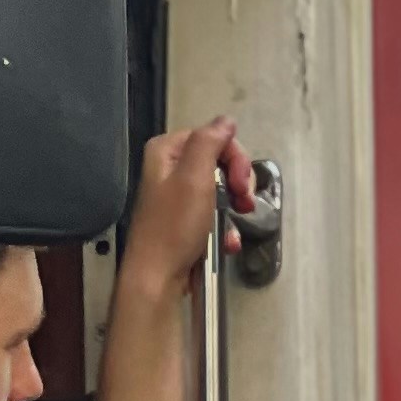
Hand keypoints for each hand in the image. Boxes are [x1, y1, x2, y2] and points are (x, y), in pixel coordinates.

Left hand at [119, 115, 253, 305]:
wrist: (156, 278)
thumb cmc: (173, 228)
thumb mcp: (194, 178)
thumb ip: (209, 142)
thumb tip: (225, 121)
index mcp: (166, 152)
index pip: (213, 137)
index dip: (235, 158)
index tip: (241, 184)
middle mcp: (168, 170)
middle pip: (218, 162)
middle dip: (237, 183)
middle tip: (244, 203)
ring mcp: (176, 198)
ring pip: (219, 190)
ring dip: (234, 208)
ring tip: (237, 225)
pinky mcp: (183, 222)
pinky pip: (213, 215)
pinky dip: (224, 228)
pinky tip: (227, 242)